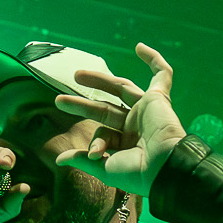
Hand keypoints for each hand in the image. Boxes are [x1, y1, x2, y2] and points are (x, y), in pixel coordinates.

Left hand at [53, 42, 187, 197]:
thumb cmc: (138, 174)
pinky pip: (162, 75)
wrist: (164, 169)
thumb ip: (83, 160)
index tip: (94, 155)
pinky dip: (154, 60)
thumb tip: (60, 160)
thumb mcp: (105, 168)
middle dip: (82, 104)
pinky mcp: (159, 99)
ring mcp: (148, 110)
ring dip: (99, 80)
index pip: (103, 133)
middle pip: (105, 108)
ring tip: (76, 75)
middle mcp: (137, 125)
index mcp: (127, 144)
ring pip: (121, 88)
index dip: (95, 142)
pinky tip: (139, 47)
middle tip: (58, 100)